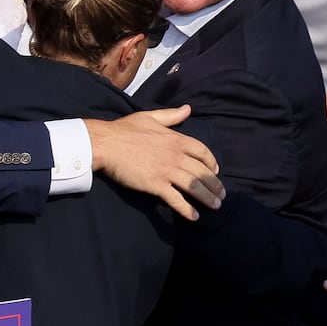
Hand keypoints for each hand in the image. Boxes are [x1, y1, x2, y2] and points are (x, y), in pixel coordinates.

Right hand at [86, 104, 223, 220]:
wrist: (105, 143)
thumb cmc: (124, 129)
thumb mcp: (150, 117)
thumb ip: (171, 115)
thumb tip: (188, 109)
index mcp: (176, 139)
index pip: (203, 152)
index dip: (211, 163)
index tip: (215, 171)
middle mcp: (176, 156)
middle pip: (203, 172)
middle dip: (215, 185)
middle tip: (221, 195)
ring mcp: (166, 171)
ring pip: (194, 186)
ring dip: (207, 198)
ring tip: (215, 206)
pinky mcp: (155, 184)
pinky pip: (176, 199)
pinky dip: (186, 209)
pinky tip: (194, 216)